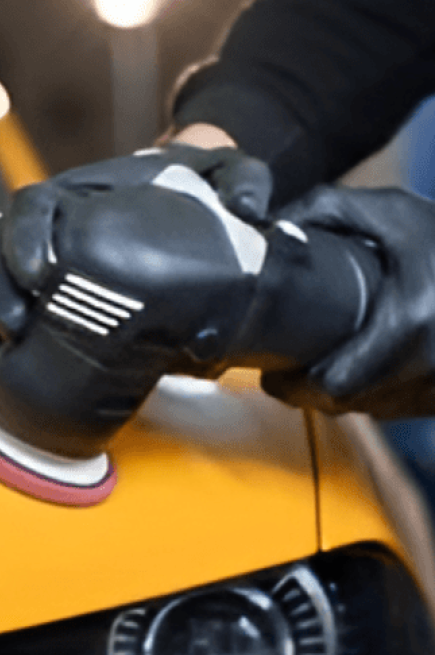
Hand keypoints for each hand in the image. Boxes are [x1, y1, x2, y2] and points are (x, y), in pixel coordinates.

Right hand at [0, 144, 272, 349]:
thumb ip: (244, 181)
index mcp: (81, 194)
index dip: (26, 236)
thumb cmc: (192, 196)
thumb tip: (247, 210)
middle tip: (18, 325)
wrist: (179, 214)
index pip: (34, 204)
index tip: (41, 273)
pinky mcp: (35, 288)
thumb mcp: (224, 178)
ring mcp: (36, 255)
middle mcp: (49, 224)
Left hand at [262, 186, 434, 417]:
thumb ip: (332, 209)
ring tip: (314, 369)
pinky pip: (395, 407)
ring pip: (368, 409)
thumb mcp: (397, 213)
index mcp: (409, 324)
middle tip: (285, 374)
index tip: (271, 375)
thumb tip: (272, 224)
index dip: (294, 387)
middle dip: (308, 392)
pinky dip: (371, 394)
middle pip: (344, 404)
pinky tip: (358, 369)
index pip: (332, 385)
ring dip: (338, 395)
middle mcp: (427, 366)